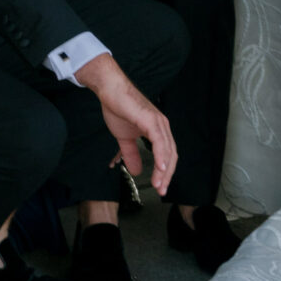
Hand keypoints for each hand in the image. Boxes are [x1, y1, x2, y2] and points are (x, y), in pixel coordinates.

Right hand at [78, 51, 176, 194]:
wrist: (110, 90)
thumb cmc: (118, 109)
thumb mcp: (124, 138)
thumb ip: (131, 154)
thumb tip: (136, 171)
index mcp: (158, 130)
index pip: (167, 155)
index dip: (165, 172)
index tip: (160, 187)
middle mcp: (162, 126)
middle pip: (171, 155)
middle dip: (167, 175)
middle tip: (161, 191)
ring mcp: (158, 122)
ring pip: (167, 150)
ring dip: (164, 169)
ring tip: (159, 184)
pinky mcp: (150, 119)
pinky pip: (159, 140)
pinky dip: (161, 155)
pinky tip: (160, 167)